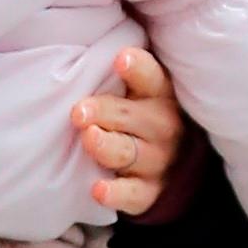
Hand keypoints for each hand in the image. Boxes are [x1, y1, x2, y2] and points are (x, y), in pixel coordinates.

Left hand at [73, 44, 184, 215]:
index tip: (120, 59)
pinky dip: (116, 193)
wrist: (172, 165)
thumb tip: (76, 52)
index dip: (138, 69)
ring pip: (131, 153)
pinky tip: (97, 189)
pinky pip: (133, 195)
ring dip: (107, 146)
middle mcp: (164, 127)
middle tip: (79, 111)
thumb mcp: (137, 91)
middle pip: (136, 117)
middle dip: (107, 112)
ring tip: (89, 138)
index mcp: (161, 95)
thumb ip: (118, 76)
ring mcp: (158, 161)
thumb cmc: (138, 115)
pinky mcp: (150, 191)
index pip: (153, 78)